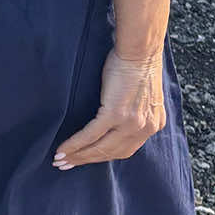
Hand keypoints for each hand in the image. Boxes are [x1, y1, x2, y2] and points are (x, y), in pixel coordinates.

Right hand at [53, 47, 165, 168]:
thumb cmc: (138, 63)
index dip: (102, 156)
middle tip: (66, 165)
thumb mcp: (142, 94)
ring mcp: (131, 123)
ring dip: (78, 156)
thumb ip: (133, 112)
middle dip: (86, 160)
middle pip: (111, 153)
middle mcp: (144, 128)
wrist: (140, 49)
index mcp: (153, 124)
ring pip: (100, 148)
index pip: (125, 149)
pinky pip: (91, 135)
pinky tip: (62, 149)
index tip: (85, 159)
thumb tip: (114, 120)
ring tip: (61, 160)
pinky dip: (74, 144)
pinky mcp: (115, 114)